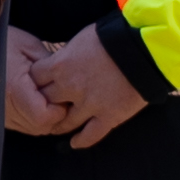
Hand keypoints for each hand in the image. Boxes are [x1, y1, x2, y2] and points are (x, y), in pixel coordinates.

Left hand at [1, 19, 149, 143]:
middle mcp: (70, 87)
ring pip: (65, 122)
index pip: (35, 78)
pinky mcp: (108, 116)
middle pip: (45, 101)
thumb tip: (60, 62)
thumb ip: (67, 56)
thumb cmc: (113, 36)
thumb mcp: (81, 39)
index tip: (38, 85)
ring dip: (59, 125)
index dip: (35, 82)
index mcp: (60, 65)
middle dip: (43, 104)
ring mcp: (89, 104)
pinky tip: (75, 143)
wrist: (144, 48)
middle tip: (44, 108)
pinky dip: (81, 141)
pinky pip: (90, 135)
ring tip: (57, 127)